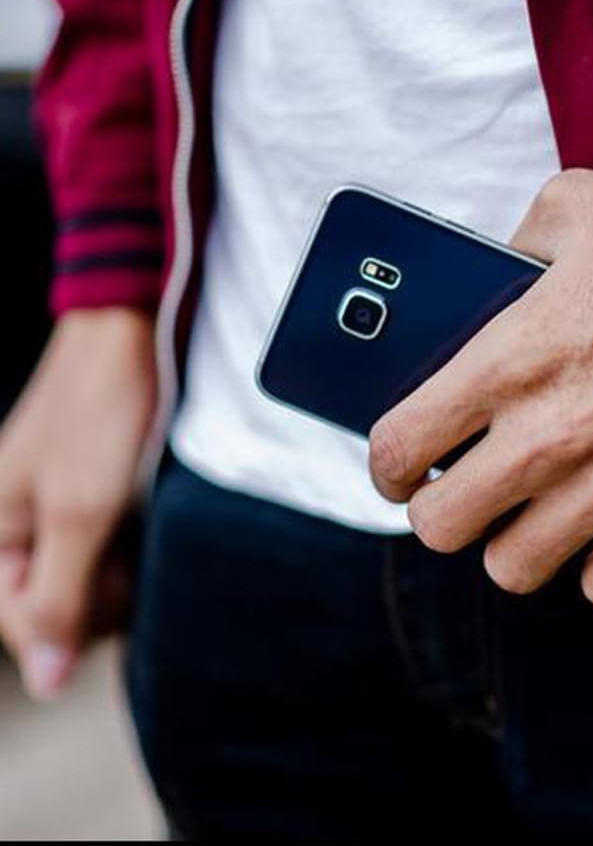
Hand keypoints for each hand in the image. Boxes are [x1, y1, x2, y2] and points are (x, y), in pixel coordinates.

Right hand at [0, 308, 155, 697]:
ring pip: (89, 578)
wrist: (130, 334)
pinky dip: (131, 541)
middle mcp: (16, 526)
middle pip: (60, 608)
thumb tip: (44, 685)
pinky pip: (107, 544)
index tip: (118, 582)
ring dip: (123, 568)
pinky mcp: (90, 493)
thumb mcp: (80, 512)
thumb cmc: (101, 415)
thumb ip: (57, 598)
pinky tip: (150, 516)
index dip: (79, 622)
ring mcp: (55, 509)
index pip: (30, 630)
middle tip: (132, 546)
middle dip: (102, 594)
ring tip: (143, 524)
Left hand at [369, 170, 592, 605]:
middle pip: (440, 528)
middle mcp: (547, 436)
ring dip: (515, 542)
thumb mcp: (576, 210)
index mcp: (509, 362)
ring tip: (536, 510)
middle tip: (467, 486)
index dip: (387, 465)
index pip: (397, 449)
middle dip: (442, 510)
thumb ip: (511, 245)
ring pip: (514, 570)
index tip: (402, 464)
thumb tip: (489, 276)